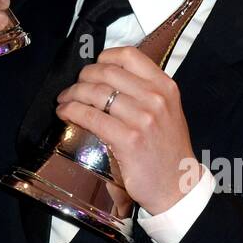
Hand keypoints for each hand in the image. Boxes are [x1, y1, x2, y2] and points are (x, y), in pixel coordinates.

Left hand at [55, 46, 203, 215]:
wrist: (178, 186)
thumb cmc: (168, 150)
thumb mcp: (167, 111)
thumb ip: (144, 92)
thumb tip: (107, 78)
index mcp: (165, 86)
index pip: (129, 55)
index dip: (104, 58)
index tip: (94, 67)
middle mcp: (155, 98)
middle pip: (106, 72)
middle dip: (82, 77)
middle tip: (73, 87)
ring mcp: (142, 118)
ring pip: (95, 93)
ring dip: (72, 94)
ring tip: (64, 101)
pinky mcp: (128, 139)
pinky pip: (91, 116)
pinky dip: (72, 111)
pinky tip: (65, 113)